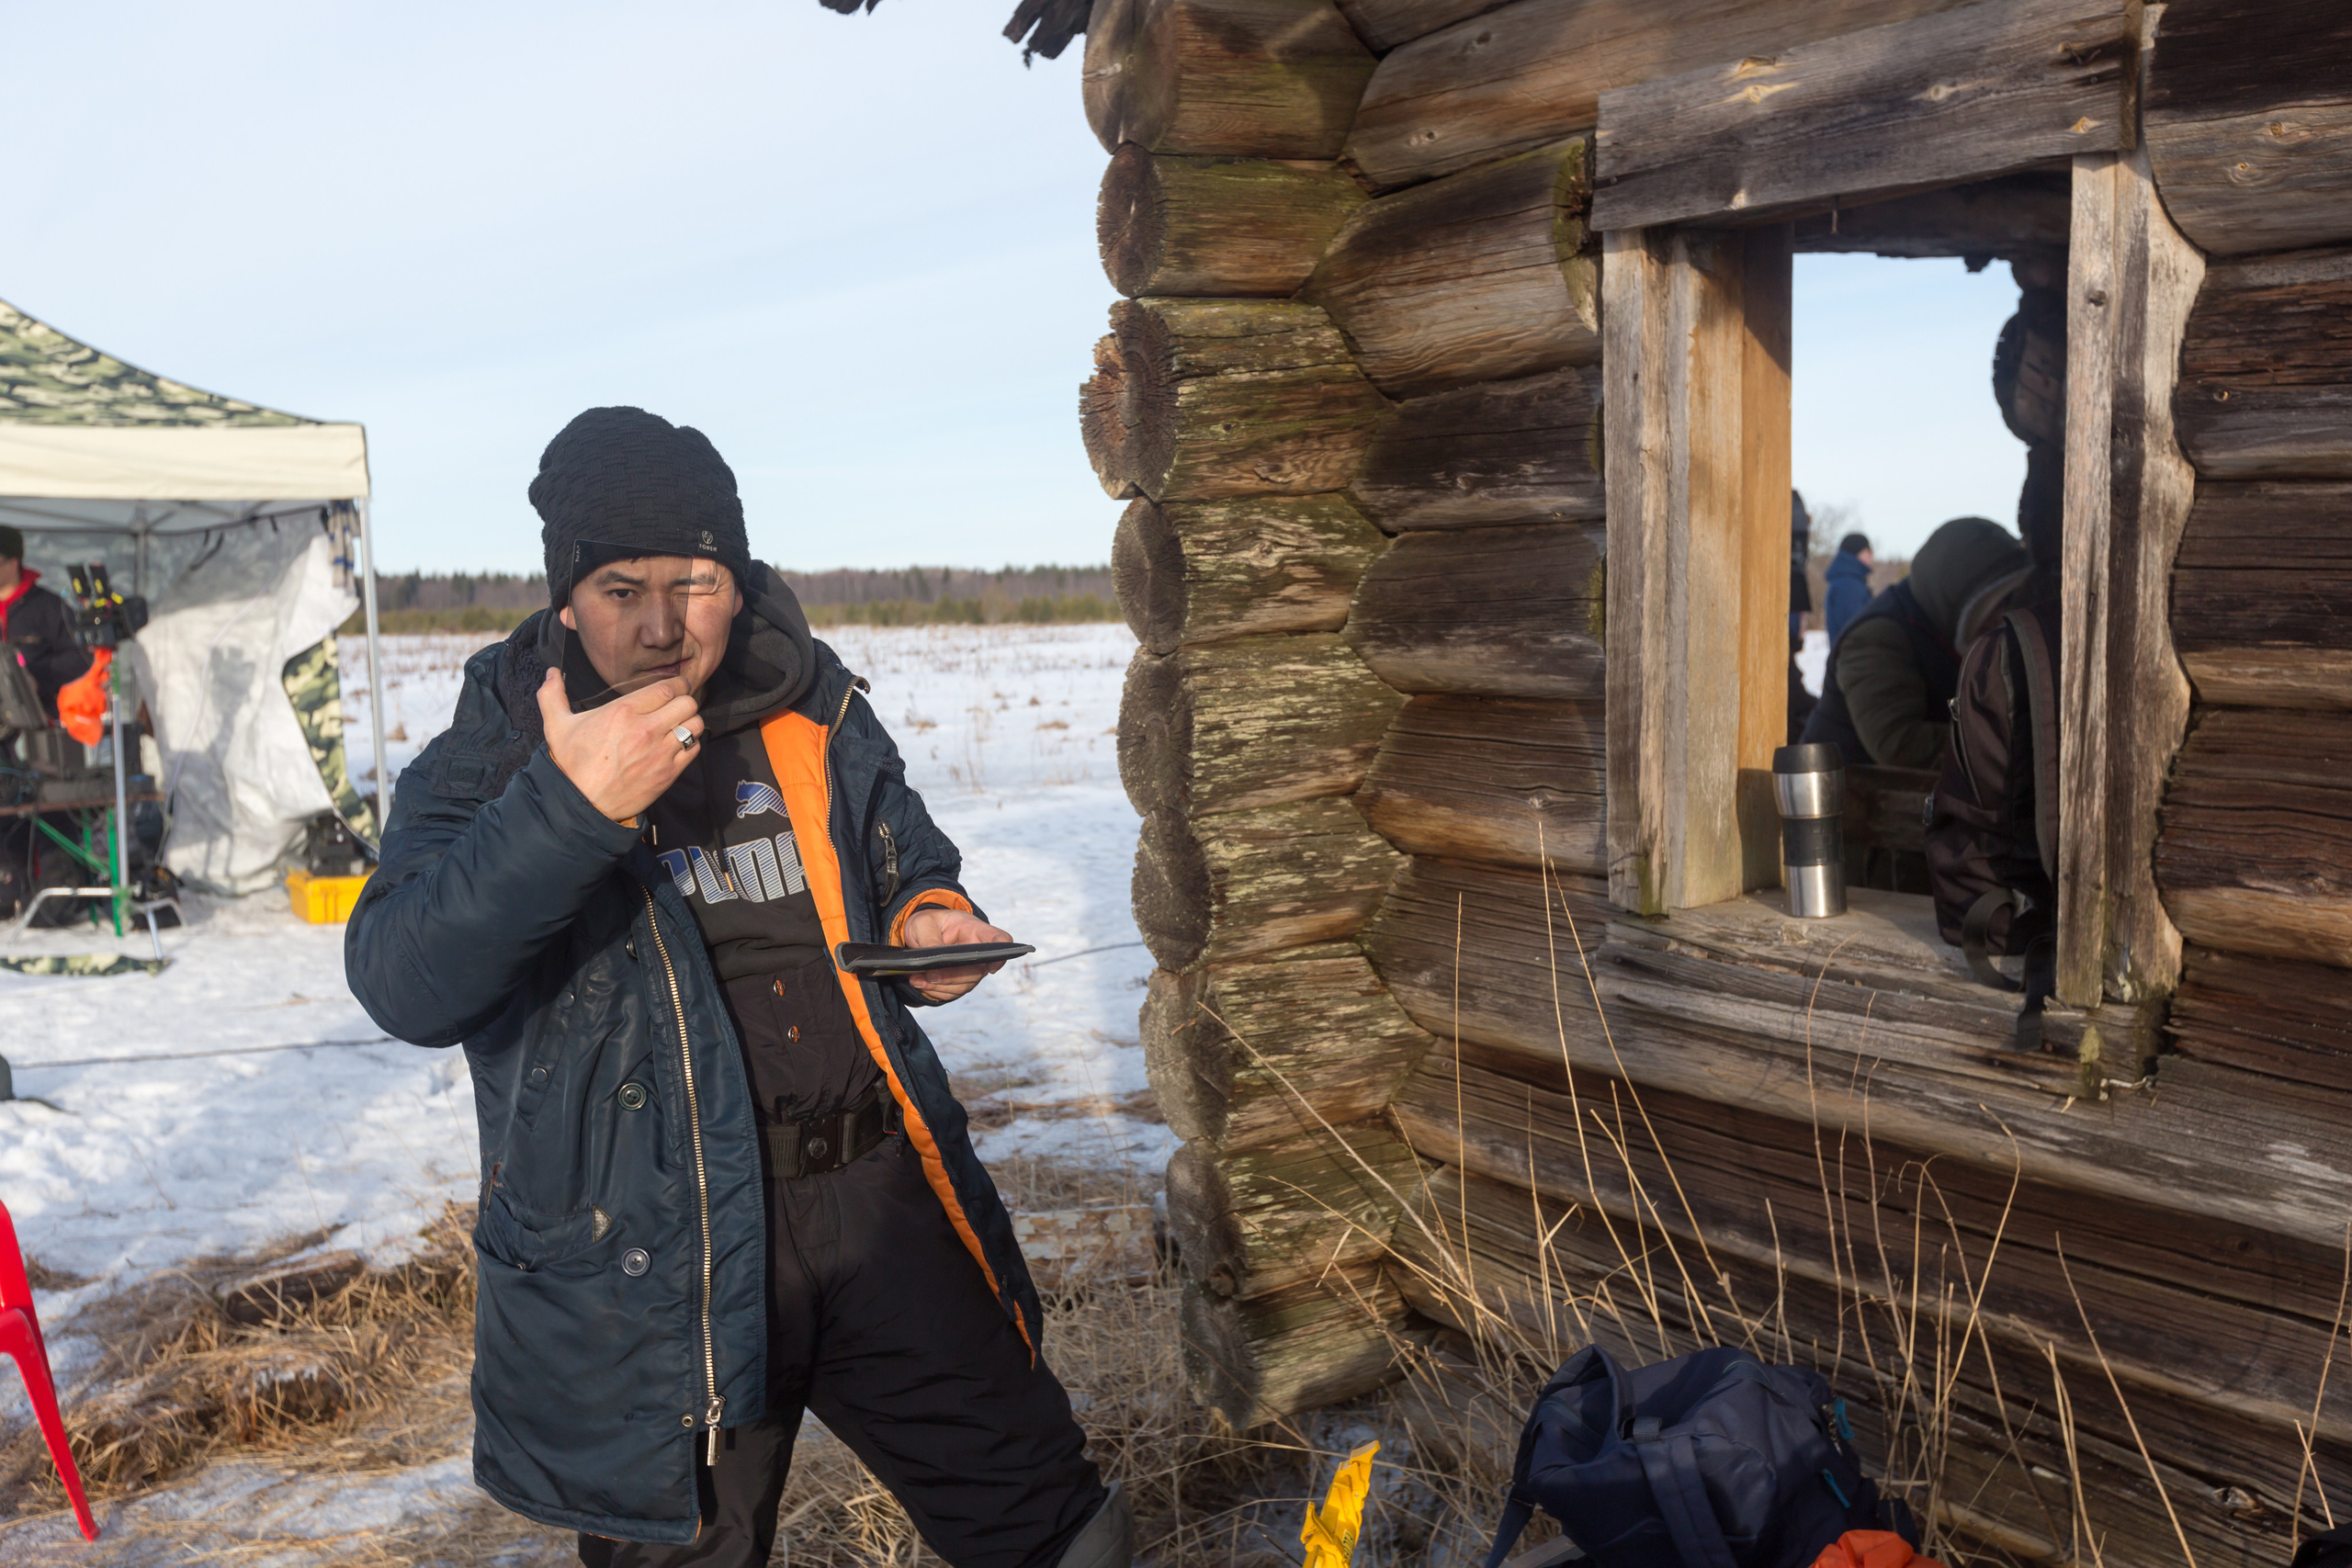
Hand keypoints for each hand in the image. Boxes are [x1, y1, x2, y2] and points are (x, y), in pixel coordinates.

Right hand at [537, 668, 703, 822]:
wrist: (580, 804)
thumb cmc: (570, 764)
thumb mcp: (556, 726)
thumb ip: (552, 695)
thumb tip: (550, 673)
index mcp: (623, 711)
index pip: (667, 688)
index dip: (677, 684)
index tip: (677, 686)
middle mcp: (646, 729)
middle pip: (687, 703)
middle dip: (685, 701)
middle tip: (678, 706)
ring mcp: (660, 752)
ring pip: (695, 725)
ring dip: (690, 722)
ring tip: (679, 724)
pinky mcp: (668, 773)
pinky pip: (693, 749)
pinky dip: (690, 744)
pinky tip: (678, 745)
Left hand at [902, 906, 1010, 1002]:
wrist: (920, 934)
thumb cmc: (927, 923)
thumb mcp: (923, 924)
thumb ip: (930, 940)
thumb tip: (934, 962)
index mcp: (976, 930)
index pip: (1000, 941)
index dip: (1001, 954)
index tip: (992, 967)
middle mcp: (979, 953)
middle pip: (978, 971)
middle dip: (953, 976)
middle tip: (930, 975)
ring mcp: (971, 970)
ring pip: (964, 986)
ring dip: (939, 986)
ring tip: (917, 979)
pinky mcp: (959, 983)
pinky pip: (951, 993)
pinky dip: (934, 991)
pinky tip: (919, 982)